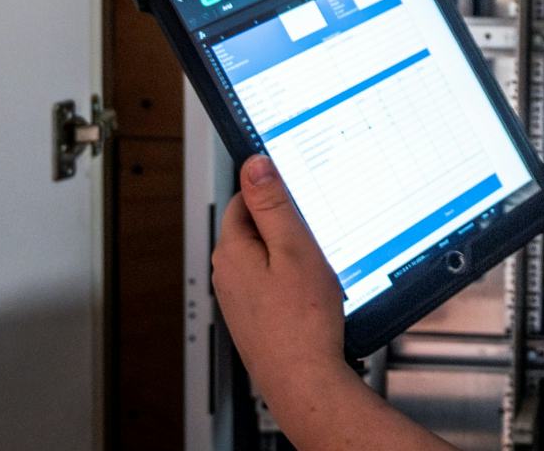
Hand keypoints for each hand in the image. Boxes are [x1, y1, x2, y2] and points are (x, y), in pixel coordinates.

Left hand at [211, 155, 351, 405]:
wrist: (304, 380)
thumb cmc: (302, 321)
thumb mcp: (295, 250)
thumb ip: (273, 204)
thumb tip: (255, 163)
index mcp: (231, 251)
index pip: (243, 198)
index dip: (274, 190)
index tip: (301, 194)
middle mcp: (226, 274)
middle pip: (253, 227)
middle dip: (283, 223)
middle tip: (317, 233)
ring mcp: (237, 298)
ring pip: (263, 255)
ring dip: (287, 252)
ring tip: (317, 267)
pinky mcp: (252, 316)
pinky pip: (269, 281)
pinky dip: (288, 278)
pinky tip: (311, 292)